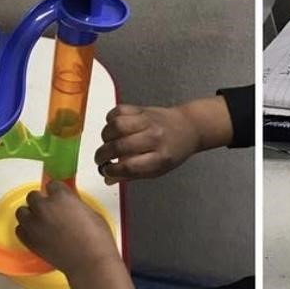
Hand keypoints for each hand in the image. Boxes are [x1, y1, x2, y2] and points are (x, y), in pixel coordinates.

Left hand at [14, 182, 135, 288]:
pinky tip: (36, 233)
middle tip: (50, 211)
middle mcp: (44, 207)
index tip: (59, 197)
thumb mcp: (91, 213)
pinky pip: (19, 229)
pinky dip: (26, 230)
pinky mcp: (29, 241)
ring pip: (22, 211)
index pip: (52, 185)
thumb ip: (76, 204)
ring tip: (40, 222)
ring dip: (30, 214)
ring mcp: (34, 224)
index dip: (57, 192)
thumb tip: (70, 205)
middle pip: (33, 196)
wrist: (90, 264)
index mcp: (61, 197)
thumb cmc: (97, 240)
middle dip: (41, 202)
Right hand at [95, 96, 232, 182]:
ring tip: (107, 143)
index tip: (106, 171)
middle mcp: (154, 138)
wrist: (189, 127)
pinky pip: (119, 111)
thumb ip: (133, 174)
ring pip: (117, 126)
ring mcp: (148, 121)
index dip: (112, 170)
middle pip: (120, 146)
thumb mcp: (158, 169)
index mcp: (160, 158)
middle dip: (103, 155)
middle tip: (100, 159)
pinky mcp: (142, 109)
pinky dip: (110, 120)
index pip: (129, 166)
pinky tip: (113, 128)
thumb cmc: (173, 151)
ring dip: (105, 137)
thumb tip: (108, 179)